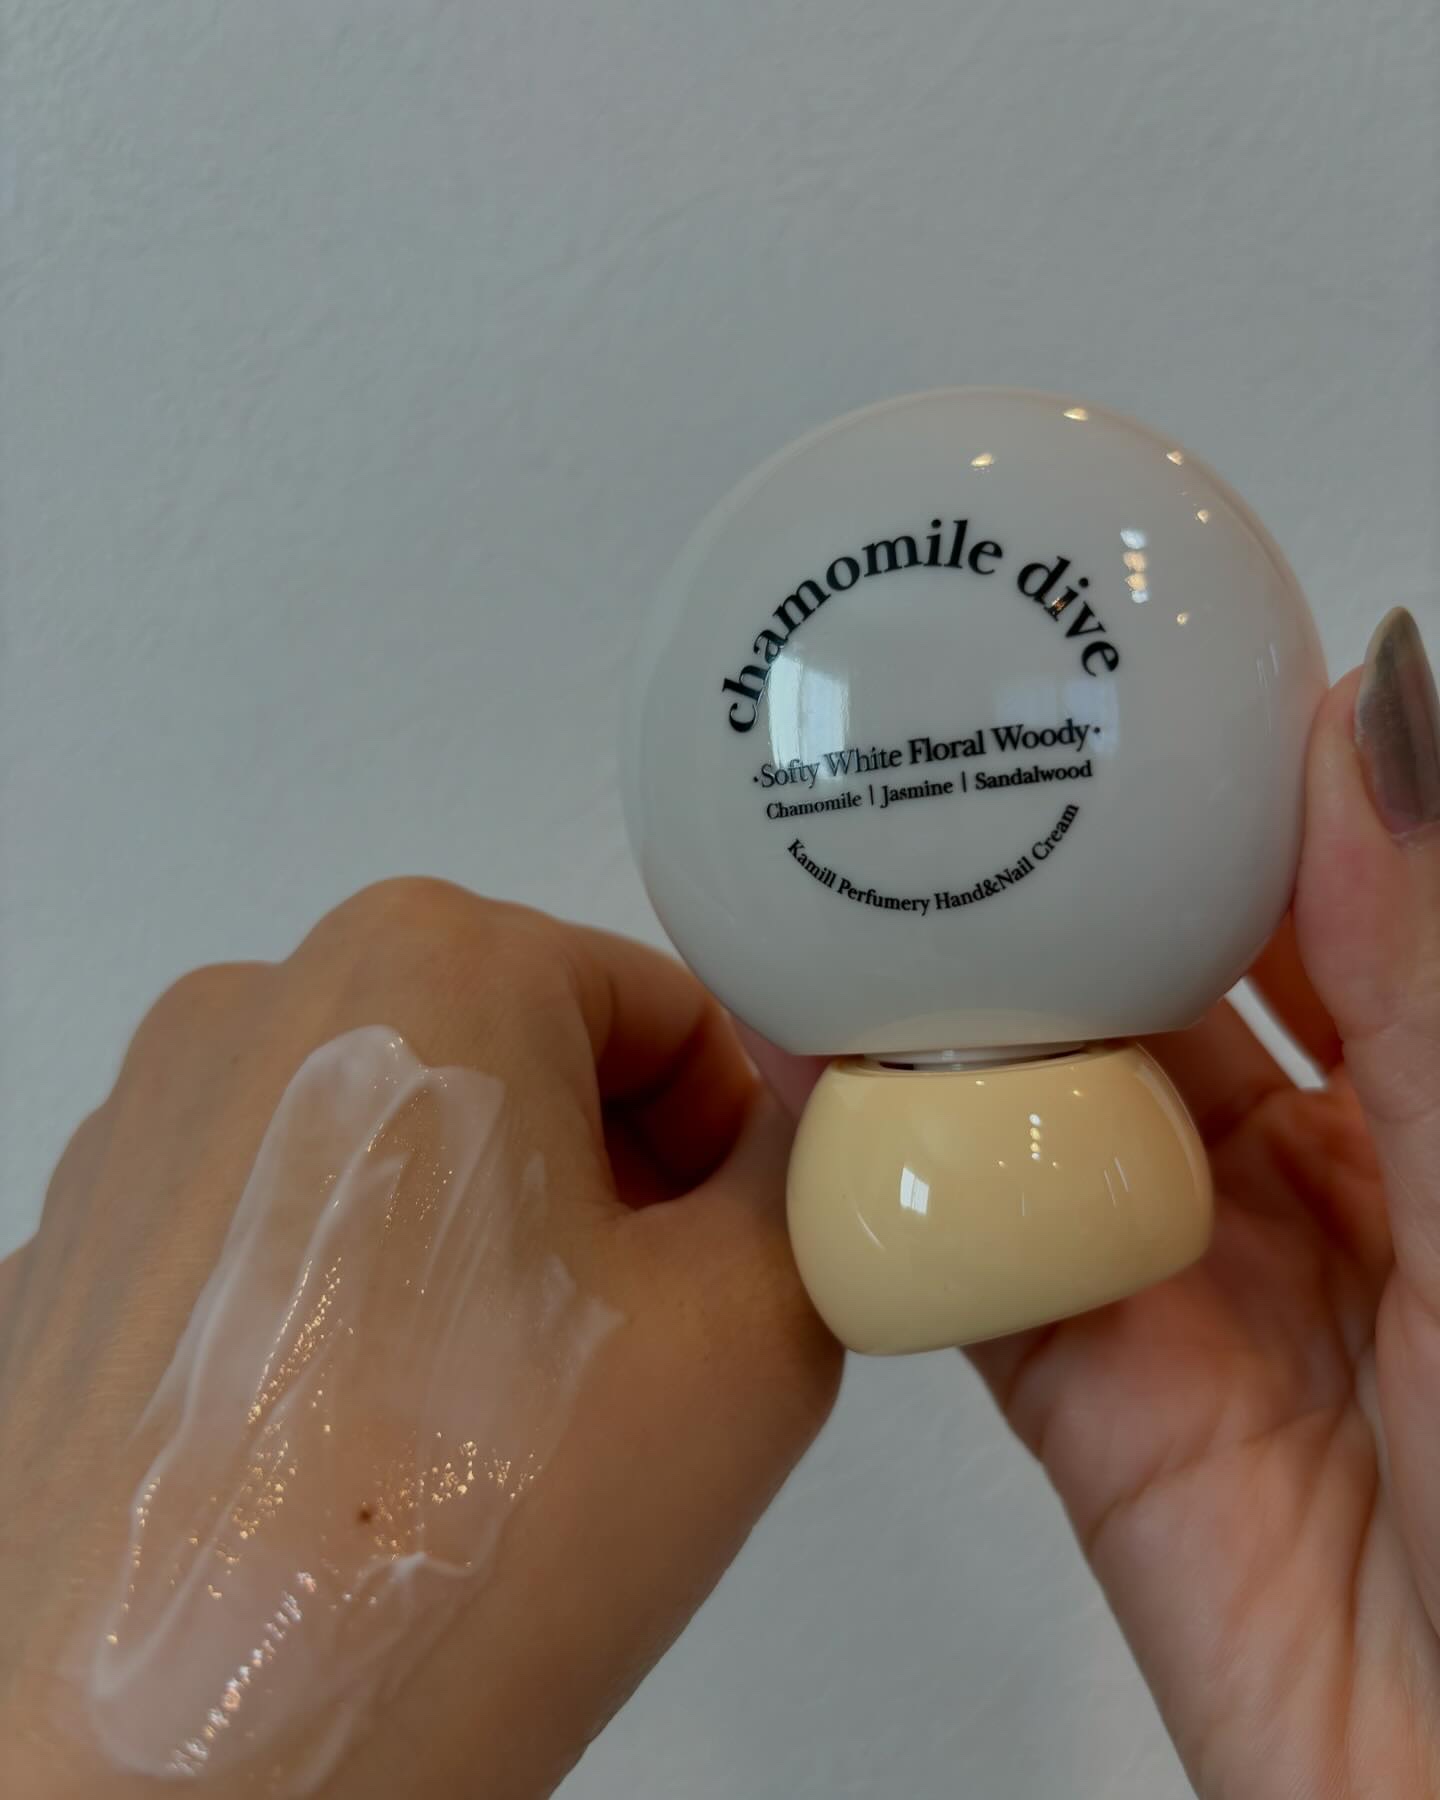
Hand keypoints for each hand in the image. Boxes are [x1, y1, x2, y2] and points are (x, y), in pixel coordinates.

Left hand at [0, 885, 840, 1796]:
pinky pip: (259, 1235)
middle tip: (622, 1361)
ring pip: (384, 1148)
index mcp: (429, 964)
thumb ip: (807, 1186)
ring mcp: (136, 1132)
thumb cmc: (476, 1529)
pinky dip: (333, 1304)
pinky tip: (342, 1450)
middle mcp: (258, 1004)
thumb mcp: (751, 1330)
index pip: (659, 1013)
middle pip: (514, 1064)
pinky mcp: (64, 1255)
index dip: (725, 1147)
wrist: (163, 1781)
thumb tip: (768, 1155)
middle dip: (600, 1195)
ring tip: (479, 1422)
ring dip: (467, 1249)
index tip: (721, 1280)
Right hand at [777, 607, 1439, 1797]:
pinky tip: (821, 1070)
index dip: (1232, 790)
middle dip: (1071, 881)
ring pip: (1050, 1106)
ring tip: (866, 874)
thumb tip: (1384, 704)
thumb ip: (1427, 965)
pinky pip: (971, 1253)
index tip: (1135, 676)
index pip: (1317, 903)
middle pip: (1163, 991)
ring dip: (964, 1008)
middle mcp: (1319, 1181)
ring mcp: (1190, 1281)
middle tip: (968, 753)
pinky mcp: (1087, 1395)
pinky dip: (894, 1170)